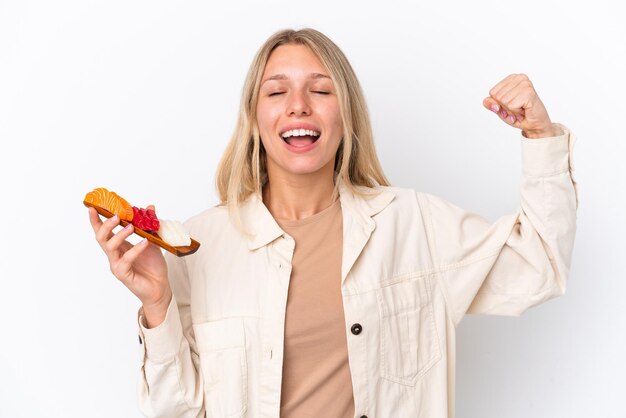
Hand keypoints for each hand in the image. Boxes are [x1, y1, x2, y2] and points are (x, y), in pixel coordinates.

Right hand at [88, 206, 170, 326]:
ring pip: (110, 248)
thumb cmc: (153, 265)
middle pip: (101, 238)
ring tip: (132, 227)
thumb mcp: (154, 241)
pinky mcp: (123, 274)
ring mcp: (117, 265)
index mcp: (119, 246)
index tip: (93, 207)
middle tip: (116, 216)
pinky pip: (126, 260)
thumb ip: (150, 225)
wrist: (160, 286)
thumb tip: (150, 207)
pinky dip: (135, 249)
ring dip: (119, 235)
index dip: (96, 220)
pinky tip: (145, 242)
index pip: (104, 231)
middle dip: (106, 225)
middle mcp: (115, 255)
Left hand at [483, 73, 556, 137]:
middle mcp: (519, 78)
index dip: (499, 103)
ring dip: (511, 110)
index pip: (493, 92)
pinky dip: (516, 112)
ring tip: (521, 109)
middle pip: (497, 96)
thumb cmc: (519, 116)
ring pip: (504, 101)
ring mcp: (525, 84)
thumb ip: (493, 105)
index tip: (511, 106)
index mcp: (512, 78)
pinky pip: (511, 105)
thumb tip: (485, 101)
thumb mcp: (501, 110)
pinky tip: (524, 110)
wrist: (535, 125)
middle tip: (517, 109)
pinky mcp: (529, 93)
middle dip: (505, 107)